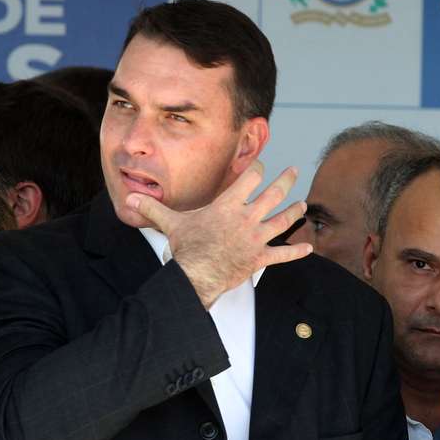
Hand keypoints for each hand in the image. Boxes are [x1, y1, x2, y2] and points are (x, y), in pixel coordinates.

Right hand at [125, 161, 312, 308]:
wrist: (197, 275)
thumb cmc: (187, 248)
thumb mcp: (170, 224)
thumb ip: (153, 208)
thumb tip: (130, 198)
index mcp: (228, 205)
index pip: (249, 179)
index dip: (256, 169)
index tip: (261, 165)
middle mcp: (247, 218)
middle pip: (273, 194)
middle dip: (286, 180)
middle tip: (294, 171)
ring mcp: (256, 238)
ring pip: (283, 220)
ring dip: (295, 211)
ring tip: (304, 204)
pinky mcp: (260, 258)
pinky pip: (283, 254)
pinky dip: (297, 251)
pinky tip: (309, 247)